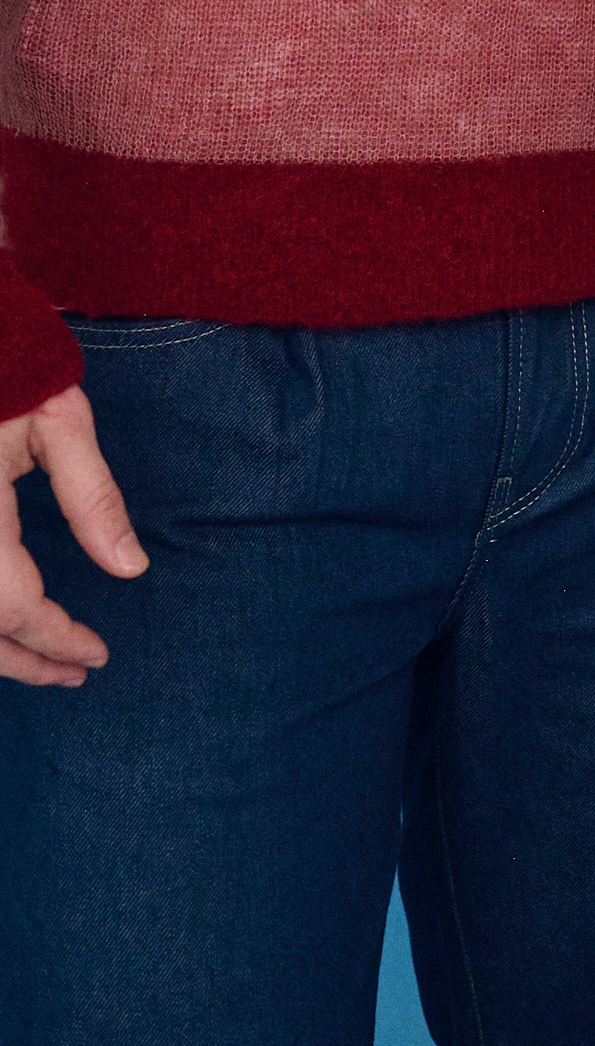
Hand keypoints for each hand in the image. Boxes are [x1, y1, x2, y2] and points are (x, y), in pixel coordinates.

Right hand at [0, 384, 147, 685]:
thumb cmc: (13, 371)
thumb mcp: (61, 422)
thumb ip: (93, 497)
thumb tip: (131, 568)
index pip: (13, 606)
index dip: (54, 640)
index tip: (97, 655)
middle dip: (21, 661)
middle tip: (73, 674)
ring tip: (40, 659)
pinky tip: (2, 623)